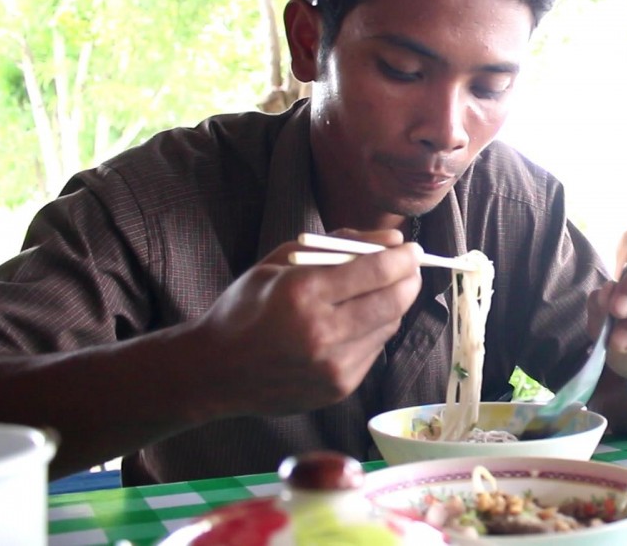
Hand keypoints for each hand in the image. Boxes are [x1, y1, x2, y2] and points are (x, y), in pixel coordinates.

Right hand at [193, 228, 422, 416]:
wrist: (215, 372)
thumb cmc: (247, 307)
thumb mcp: (282, 261)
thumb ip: (340, 244)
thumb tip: (394, 239)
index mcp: (302, 293)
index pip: (375, 271)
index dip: (403, 257)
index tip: (412, 248)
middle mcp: (321, 332)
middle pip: (393, 301)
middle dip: (410, 279)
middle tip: (411, 267)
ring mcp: (332, 366)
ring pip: (389, 326)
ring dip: (394, 304)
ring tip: (382, 291)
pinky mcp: (339, 388)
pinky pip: (374, 349)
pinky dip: (374, 330)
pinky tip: (357, 321)